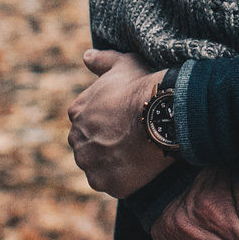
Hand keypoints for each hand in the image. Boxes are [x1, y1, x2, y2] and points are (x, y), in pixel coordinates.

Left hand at [66, 50, 169, 198]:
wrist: (161, 114)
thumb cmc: (143, 87)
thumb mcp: (124, 64)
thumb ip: (102, 60)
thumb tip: (86, 56)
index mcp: (77, 112)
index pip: (86, 123)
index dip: (107, 123)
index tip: (124, 123)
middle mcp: (77, 139)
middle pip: (88, 147)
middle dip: (105, 145)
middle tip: (131, 140)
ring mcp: (90, 164)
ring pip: (98, 167)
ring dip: (112, 163)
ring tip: (137, 154)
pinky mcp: (106, 183)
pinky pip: (112, 184)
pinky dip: (123, 179)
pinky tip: (140, 168)